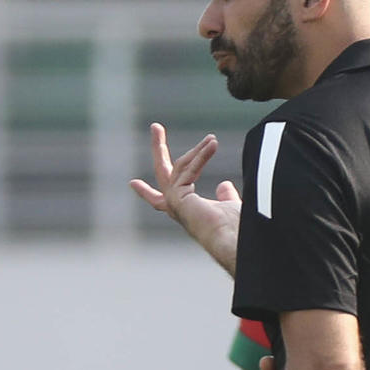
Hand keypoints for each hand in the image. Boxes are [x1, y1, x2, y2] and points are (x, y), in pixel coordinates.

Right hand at [130, 124, 242, 272]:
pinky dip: (201, 157)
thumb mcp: (231, 207)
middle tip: (156, 127)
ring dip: (197, 152)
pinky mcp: (178, 200)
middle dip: (159, 149)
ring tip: (213, 139)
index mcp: (186, 212)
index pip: (162, 200)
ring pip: (177, 168)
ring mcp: (175, 204)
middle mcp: (177, 209)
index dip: (147, 192)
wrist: (235, 243)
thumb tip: (223, 184)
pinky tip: (212, 145)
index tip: (133, 183)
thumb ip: (226, 197)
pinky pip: (188, 171)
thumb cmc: (237, 231)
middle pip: (162, 174)